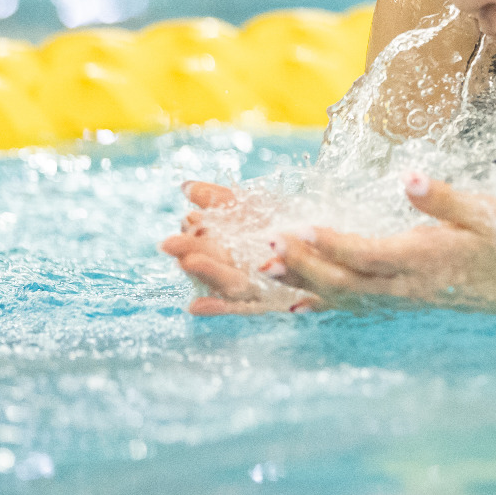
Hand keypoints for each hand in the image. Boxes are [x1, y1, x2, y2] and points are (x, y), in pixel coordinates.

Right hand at [160, 180, 318, 315]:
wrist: (326, 245)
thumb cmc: (285, 224)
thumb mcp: (251, 207)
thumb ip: (218, 200)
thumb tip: (185, 186)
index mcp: (229, 244)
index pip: (204, 239)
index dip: (192, 232)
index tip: (186, 220)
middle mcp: (236, 267)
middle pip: (211, 259)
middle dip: (190, 250)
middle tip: (169, 244)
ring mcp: (251, 285)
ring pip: (225, 281)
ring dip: (206, 273)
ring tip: (188, 261)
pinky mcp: (268, 302)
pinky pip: (242, 306)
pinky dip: (217, 308)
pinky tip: (193, 306)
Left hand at [274, 173, 495, 307]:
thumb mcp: (485, 213)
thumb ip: (444, 199)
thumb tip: (409, 178)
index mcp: (425, 259)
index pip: (367, 253)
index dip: (330, 244)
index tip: (296, 228)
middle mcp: (408, 286)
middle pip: (345, 281)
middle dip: (304, 266)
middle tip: (267, 249)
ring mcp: (403, 300)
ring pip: (344, 297)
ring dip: (303, 284)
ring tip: (266, 271)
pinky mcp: (402, 304)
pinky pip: (355, 309)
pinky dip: (323, 306)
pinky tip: (297, 307)